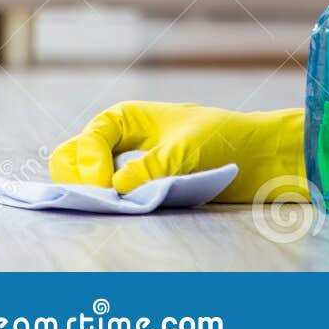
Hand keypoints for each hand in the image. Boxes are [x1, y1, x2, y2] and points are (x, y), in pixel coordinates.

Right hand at [50, 101, 304, 203]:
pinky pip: (108, 195)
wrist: (257, 157)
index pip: (88, 141)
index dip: (90, 165)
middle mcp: (120, 140)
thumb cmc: (224, 140)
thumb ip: (151, 167)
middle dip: (77, 177)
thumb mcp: (186, 150)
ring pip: (84, 179)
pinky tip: (119, 211)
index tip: (108, 189)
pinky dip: (106, 203)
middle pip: (72, 158)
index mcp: (127, 118)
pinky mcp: (137, 186)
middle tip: (99, 198)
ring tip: (108, 205)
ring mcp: (125, 164)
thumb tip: (117, 187)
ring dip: (89, 192)